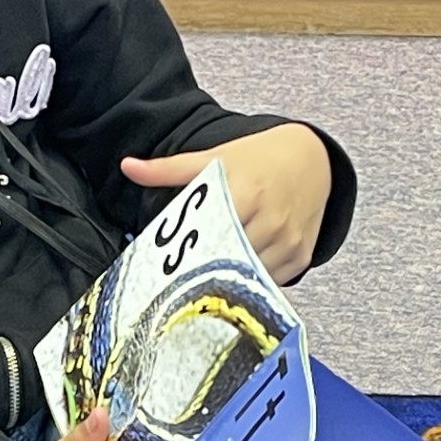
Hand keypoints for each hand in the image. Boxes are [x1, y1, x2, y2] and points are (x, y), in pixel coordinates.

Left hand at [121, 122, 331, 283]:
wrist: (312, 160)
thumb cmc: (258, 159)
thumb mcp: (214, 158)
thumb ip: (169, 169)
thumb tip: (128, 167)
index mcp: (247, 195)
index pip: (211, 236)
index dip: (191, 254)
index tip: (170, 267)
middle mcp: (272, 222)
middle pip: (229, 260)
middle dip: (206, 272)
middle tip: (183, 282)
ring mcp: (289, 242)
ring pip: (250, 276)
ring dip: (230, 279)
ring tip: (207, 281)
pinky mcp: (300, 257)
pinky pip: (271, 281)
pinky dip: (252, 280)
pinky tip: (237, 275)